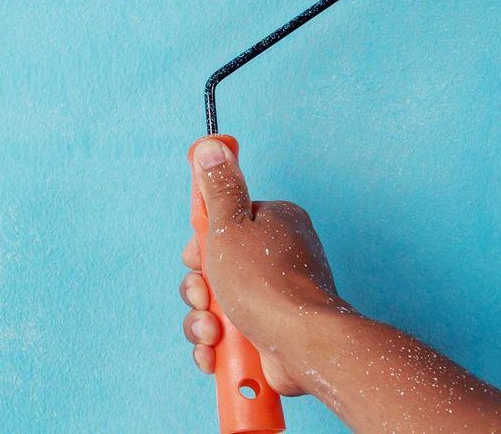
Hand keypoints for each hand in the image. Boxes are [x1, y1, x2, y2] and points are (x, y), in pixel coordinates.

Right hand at [179, 137, 345, 395]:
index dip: (201, 243)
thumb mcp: (230, 225)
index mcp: (275, 223)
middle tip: (204, 297)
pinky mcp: (271, 332)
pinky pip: (230, 337)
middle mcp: (278, 258)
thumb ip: (219, 188)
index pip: (223, 223)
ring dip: (203, 322)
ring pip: (218, 305)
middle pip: (215, 267)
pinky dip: (217, 348)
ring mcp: (276, 298)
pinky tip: (215, 354)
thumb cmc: (268, 283)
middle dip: (199, 289)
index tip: (197, 256)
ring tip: (213, 332)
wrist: (302, 345)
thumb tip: (213, 147)